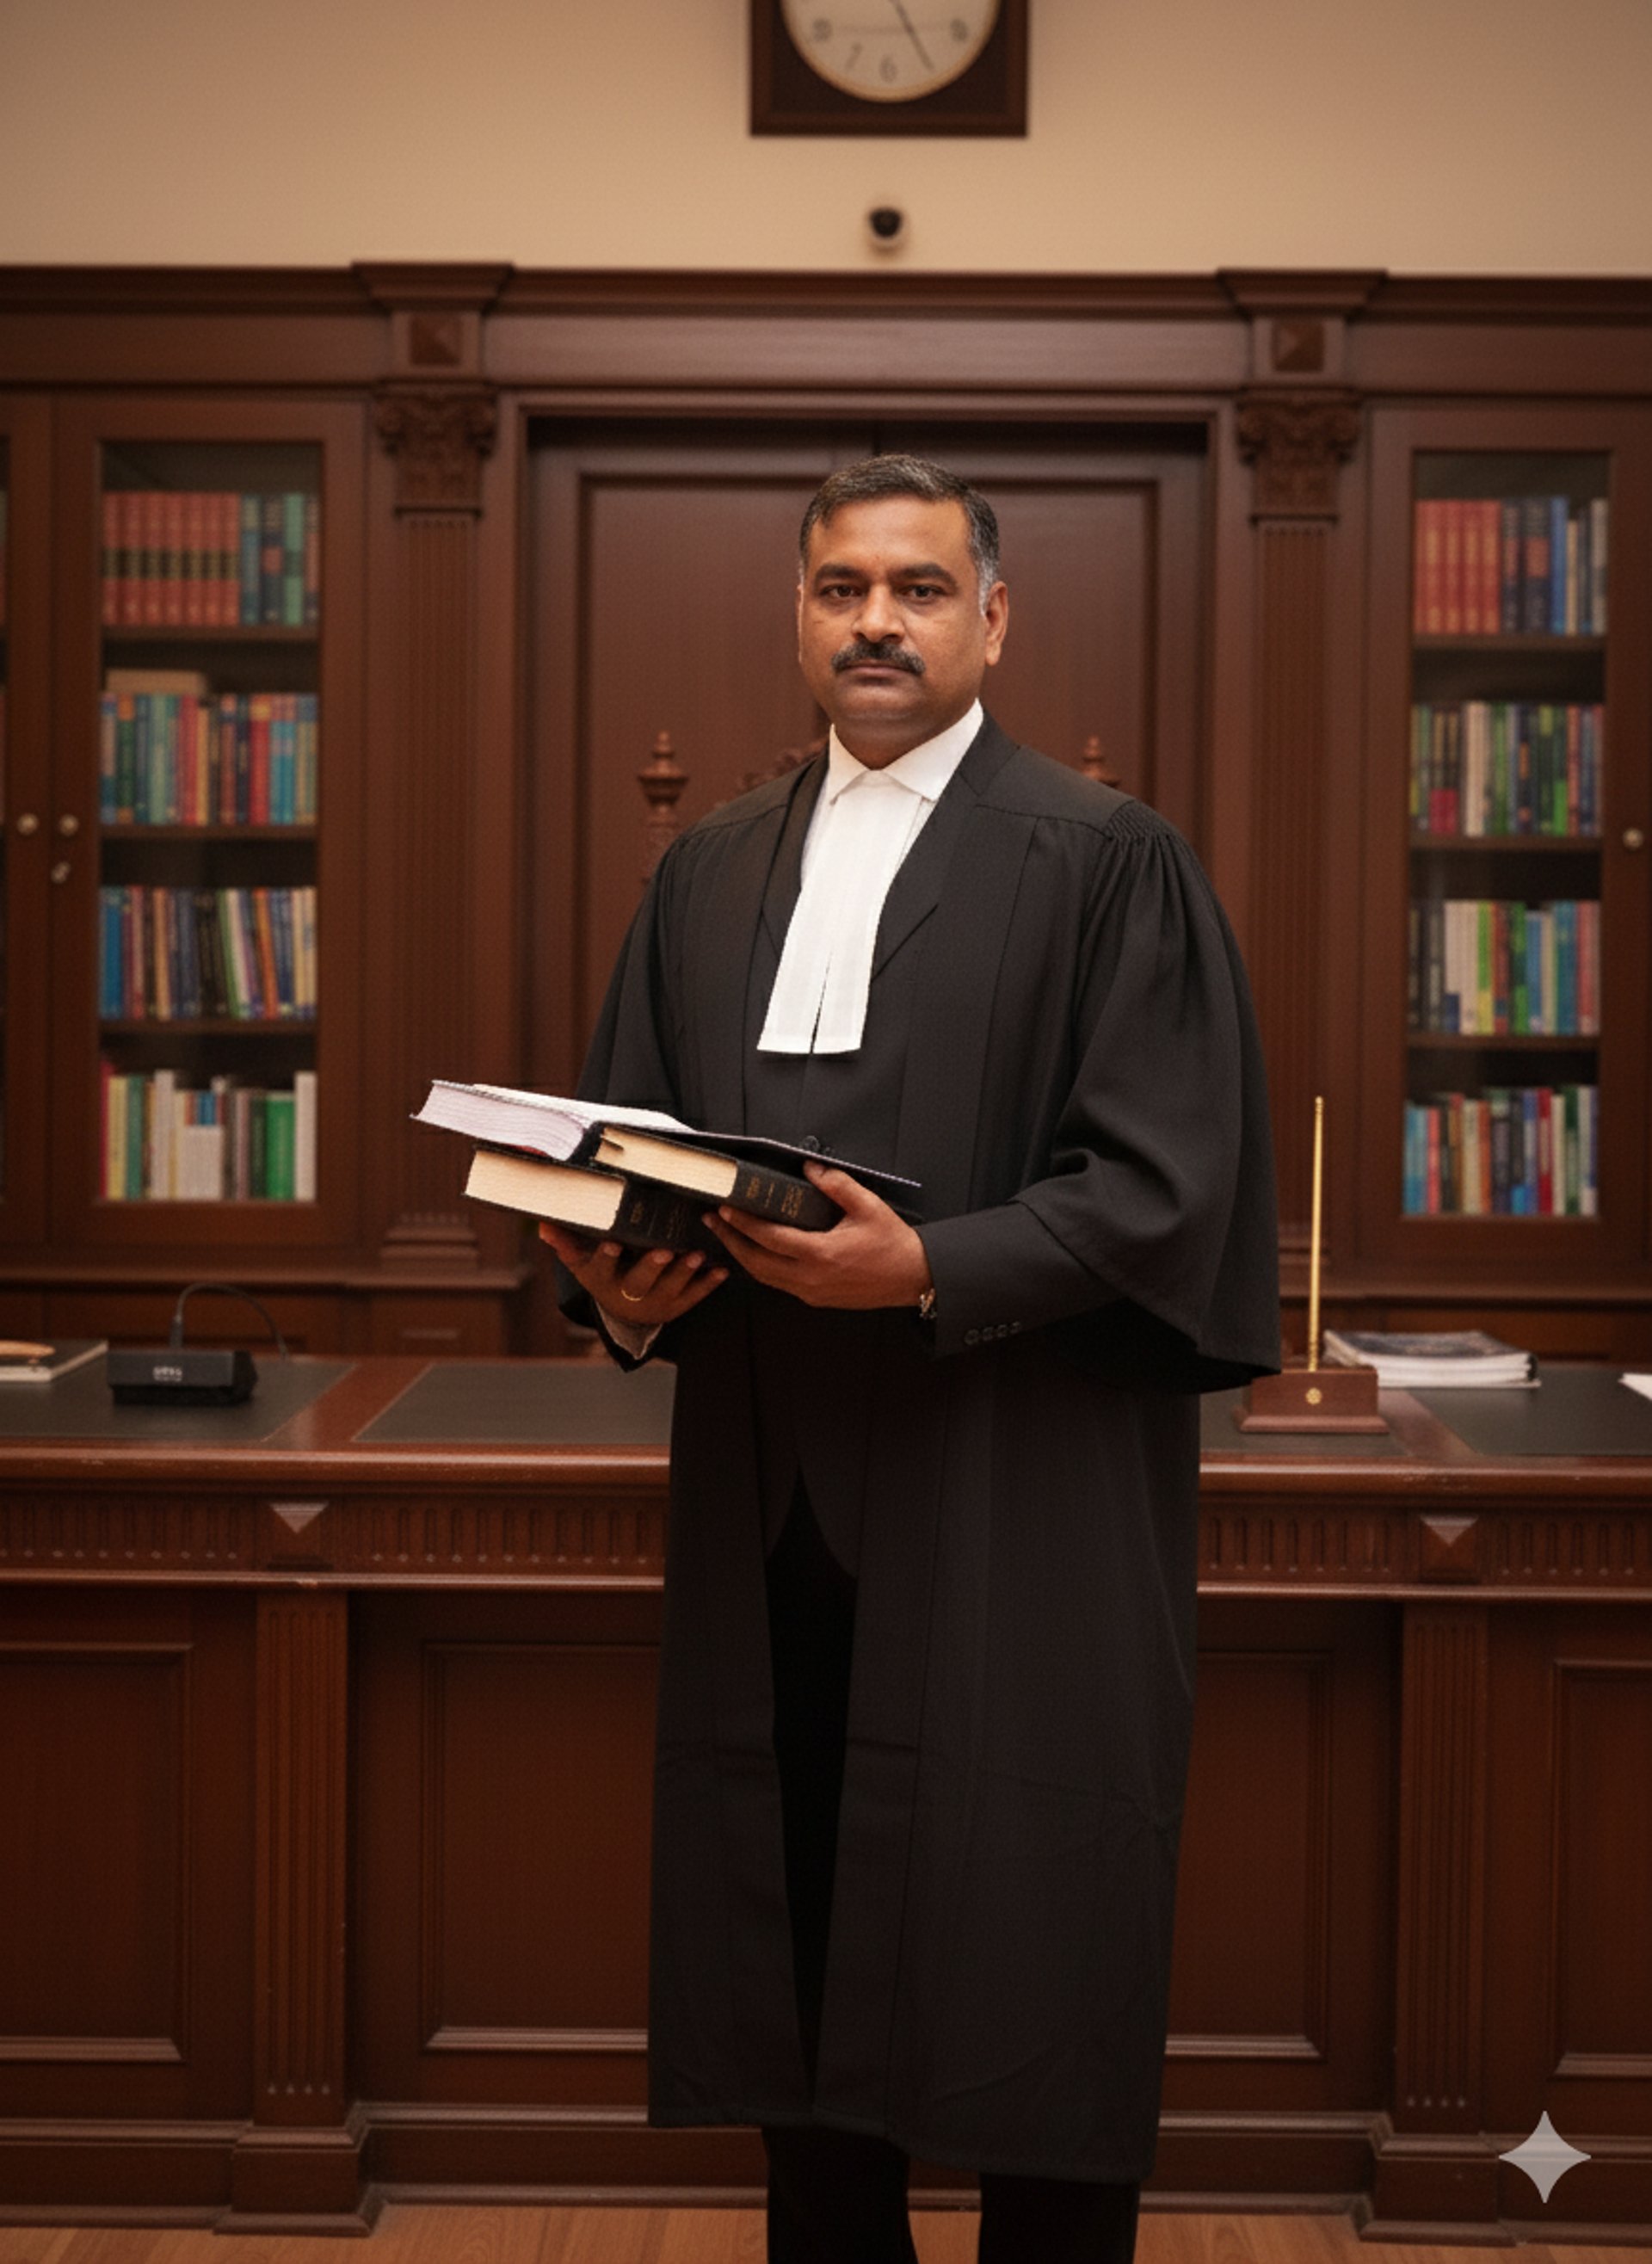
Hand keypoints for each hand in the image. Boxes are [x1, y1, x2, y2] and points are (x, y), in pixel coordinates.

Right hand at [538, 1221, 728, 1328]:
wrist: (623, 1314)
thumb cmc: (601, 1274)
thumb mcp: (580, 1261)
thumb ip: (565, 1242)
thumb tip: (543, 1223)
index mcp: (602, 1279)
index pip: (600, 1268)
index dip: (605, 1258)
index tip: (612, 1243)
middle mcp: (628, 1294)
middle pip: (639, 1283)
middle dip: (652, 1267)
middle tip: (665, 1250)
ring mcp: (654, 1302)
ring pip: (670, 1289)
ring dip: (685, 1273)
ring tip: (698, 1255)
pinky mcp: (676, 1306)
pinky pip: (694, 1297)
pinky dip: (708, 1284)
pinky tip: (723, 1270)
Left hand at [704, 1163, 931, 1310]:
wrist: (913, 1278)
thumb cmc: (892, 1243)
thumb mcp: (869, 1207)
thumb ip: (838, 1185)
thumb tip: (810, 1168)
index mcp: (820, 1254)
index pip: (769, 1238)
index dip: (743, 1223)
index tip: (724, 1208)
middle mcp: (810, 1278)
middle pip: (756, 1262)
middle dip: (730, 1240)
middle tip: (712, 1221)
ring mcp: (811, 1292)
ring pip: (764, 1277)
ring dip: (742, 1256)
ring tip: (727, 1235)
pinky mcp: (816, 1299)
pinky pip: (779, 1284)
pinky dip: (762, 1267)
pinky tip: (756, 1252)